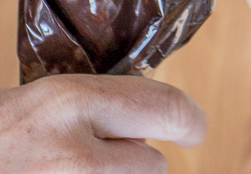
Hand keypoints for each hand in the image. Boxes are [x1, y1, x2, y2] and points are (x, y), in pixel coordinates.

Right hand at [0, 74, 205, 172]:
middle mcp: (75, 158)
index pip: (164, 108)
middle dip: (138, 162)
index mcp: (67, 104)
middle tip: (107, 156)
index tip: (194, 126)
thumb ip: (91, 104)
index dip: (189, 119)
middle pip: (153, 167)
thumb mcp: (38, 101)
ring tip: (66, 171)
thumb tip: (147, 113)